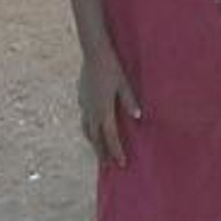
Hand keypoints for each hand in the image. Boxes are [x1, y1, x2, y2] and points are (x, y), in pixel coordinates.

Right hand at [78, 45, 139, 166]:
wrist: (94, 53)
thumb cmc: (113, 67)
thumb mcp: (125, 83)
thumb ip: (130, 100)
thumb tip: (138, 117)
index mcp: (104, 109)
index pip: (110, 137)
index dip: (116, 151)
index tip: (121, 164)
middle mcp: (92, 111)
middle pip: (96, 138)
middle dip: (102, 153)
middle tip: (108, 167)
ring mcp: (84, 105)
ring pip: (87, 130)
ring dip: (93, 142)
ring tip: (99, 152)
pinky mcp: (81, 98)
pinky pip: (85, 119)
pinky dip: (89, 128)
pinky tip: (93, 128)